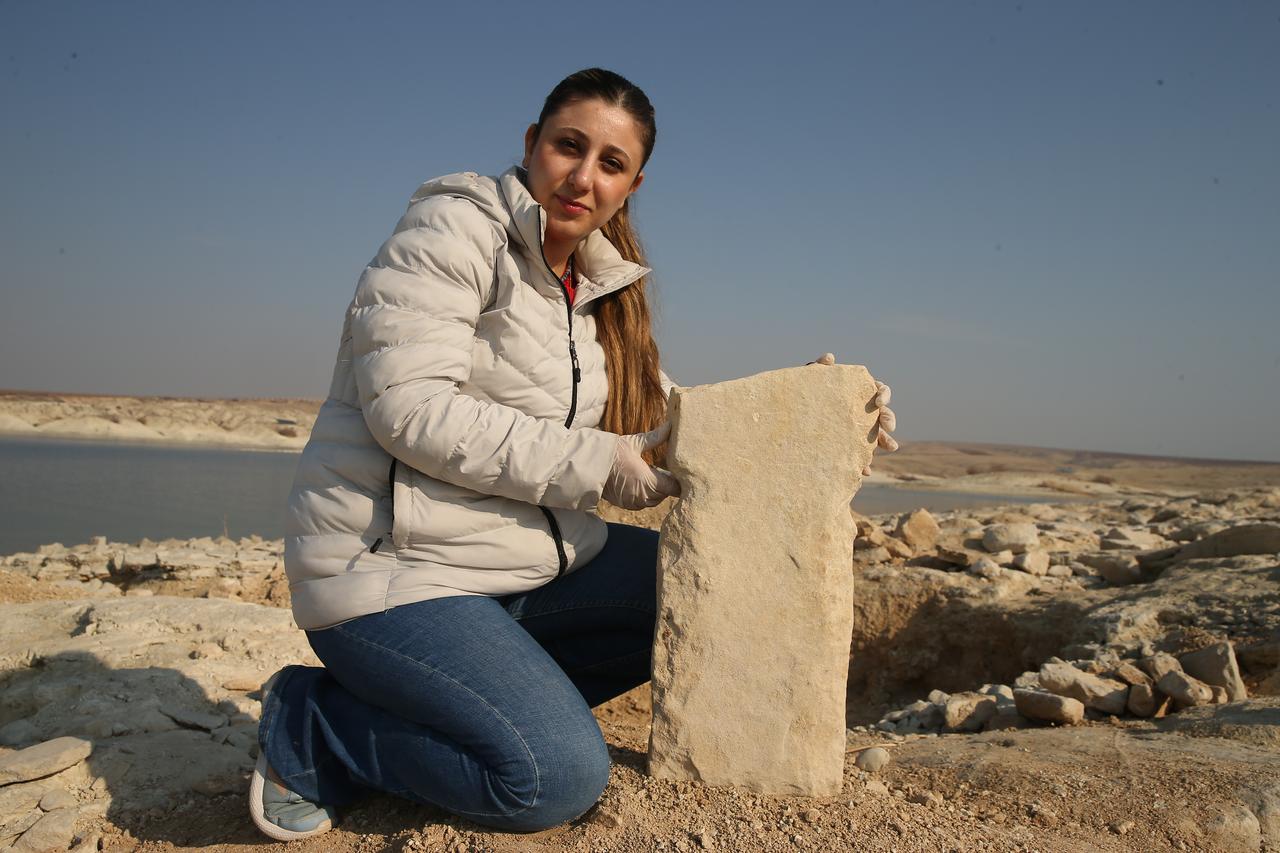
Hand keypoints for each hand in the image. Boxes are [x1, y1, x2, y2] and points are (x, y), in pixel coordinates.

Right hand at [602, 422, 680, 509]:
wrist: (588, 466)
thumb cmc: (612, 453)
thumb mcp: (634, 443)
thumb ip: (654, 438)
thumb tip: (670, 425)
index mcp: (647, 480)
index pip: (673, 487)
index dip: (677, 481)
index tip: (677, 472)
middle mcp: (642, 495)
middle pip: (665, 494)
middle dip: (666, 484)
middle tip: (665, 470)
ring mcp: (633, 502)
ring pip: (654, 500)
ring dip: (656, 491)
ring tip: (652, 476)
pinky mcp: (625, 505)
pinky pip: (642, 504)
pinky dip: (645, 496)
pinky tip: (641, 483)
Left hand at [812, 353, 897, 474]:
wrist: (789, 417)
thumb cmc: (803, 394)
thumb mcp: (808, 381)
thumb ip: (818, 369)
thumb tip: (830, 358)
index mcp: (858, 392)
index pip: (878, 390)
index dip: (883, 394)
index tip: (879, 401)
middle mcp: (863, 411)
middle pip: (883, 413)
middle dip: (889, 418)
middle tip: (888, 426)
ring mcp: (859, 430)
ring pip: (879, 435)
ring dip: (887, 441)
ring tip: (892, 447)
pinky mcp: (851, 447)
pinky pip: (861, 456)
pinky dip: (865, 462)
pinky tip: (865, 469)